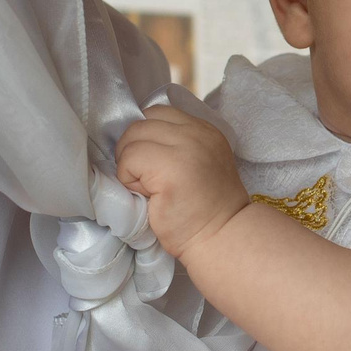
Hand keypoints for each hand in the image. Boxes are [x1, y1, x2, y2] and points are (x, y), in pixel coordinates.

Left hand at [115, 104, 252, 260]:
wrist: (221, 237)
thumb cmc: (205, 209)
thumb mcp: (199, 162)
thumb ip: (176, 145)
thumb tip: (135, 139)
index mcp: (204, 129)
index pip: (157, 113)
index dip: (146, 137)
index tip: (152, 164)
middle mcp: (197, 133)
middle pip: (141, 123)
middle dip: (134, 150)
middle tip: (147, 179)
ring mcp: (185, 149)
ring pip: (132, 138)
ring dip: (130, 164)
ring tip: (149, 188)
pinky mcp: (170, 169)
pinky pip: (129, 159)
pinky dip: (128, 178)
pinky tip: (149, 195)